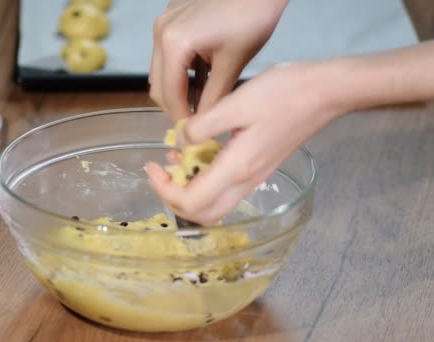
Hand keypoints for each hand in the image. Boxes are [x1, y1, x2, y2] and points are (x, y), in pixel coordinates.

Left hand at [146, 62, 343, 224]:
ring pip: (214, 204)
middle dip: (174, 198)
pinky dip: (205, 179)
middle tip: (160, 172)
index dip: (164, 191)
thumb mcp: (235, 104)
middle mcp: (246, 181)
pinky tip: (198, 152)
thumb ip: (202, 126)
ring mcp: (255, 178)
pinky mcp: (259, 168)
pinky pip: (225, 188)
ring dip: (189, 189)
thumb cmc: (282, 93)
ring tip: (175, 160)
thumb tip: (181, 141)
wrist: (325, 92)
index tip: (151, 167)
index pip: (192, 202)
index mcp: (237, 168)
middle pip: (203, 215)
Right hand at [149, 0, 287, 118]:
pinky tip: (200, 75)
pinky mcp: (171, 17)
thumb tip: (204, 124)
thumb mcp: (233, 63)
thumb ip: (215, 98)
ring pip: (160, 70)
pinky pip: (166, 53)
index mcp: (174, 43)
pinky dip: (179, 70)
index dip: (181, 118)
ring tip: (202, 99)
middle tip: (197, 120)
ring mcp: (163, 22)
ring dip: (177, 89)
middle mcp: (161, 32)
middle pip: (158, 85)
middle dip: (176, 106)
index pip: (169, 95)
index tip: (194, 132)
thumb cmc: (252, 15)